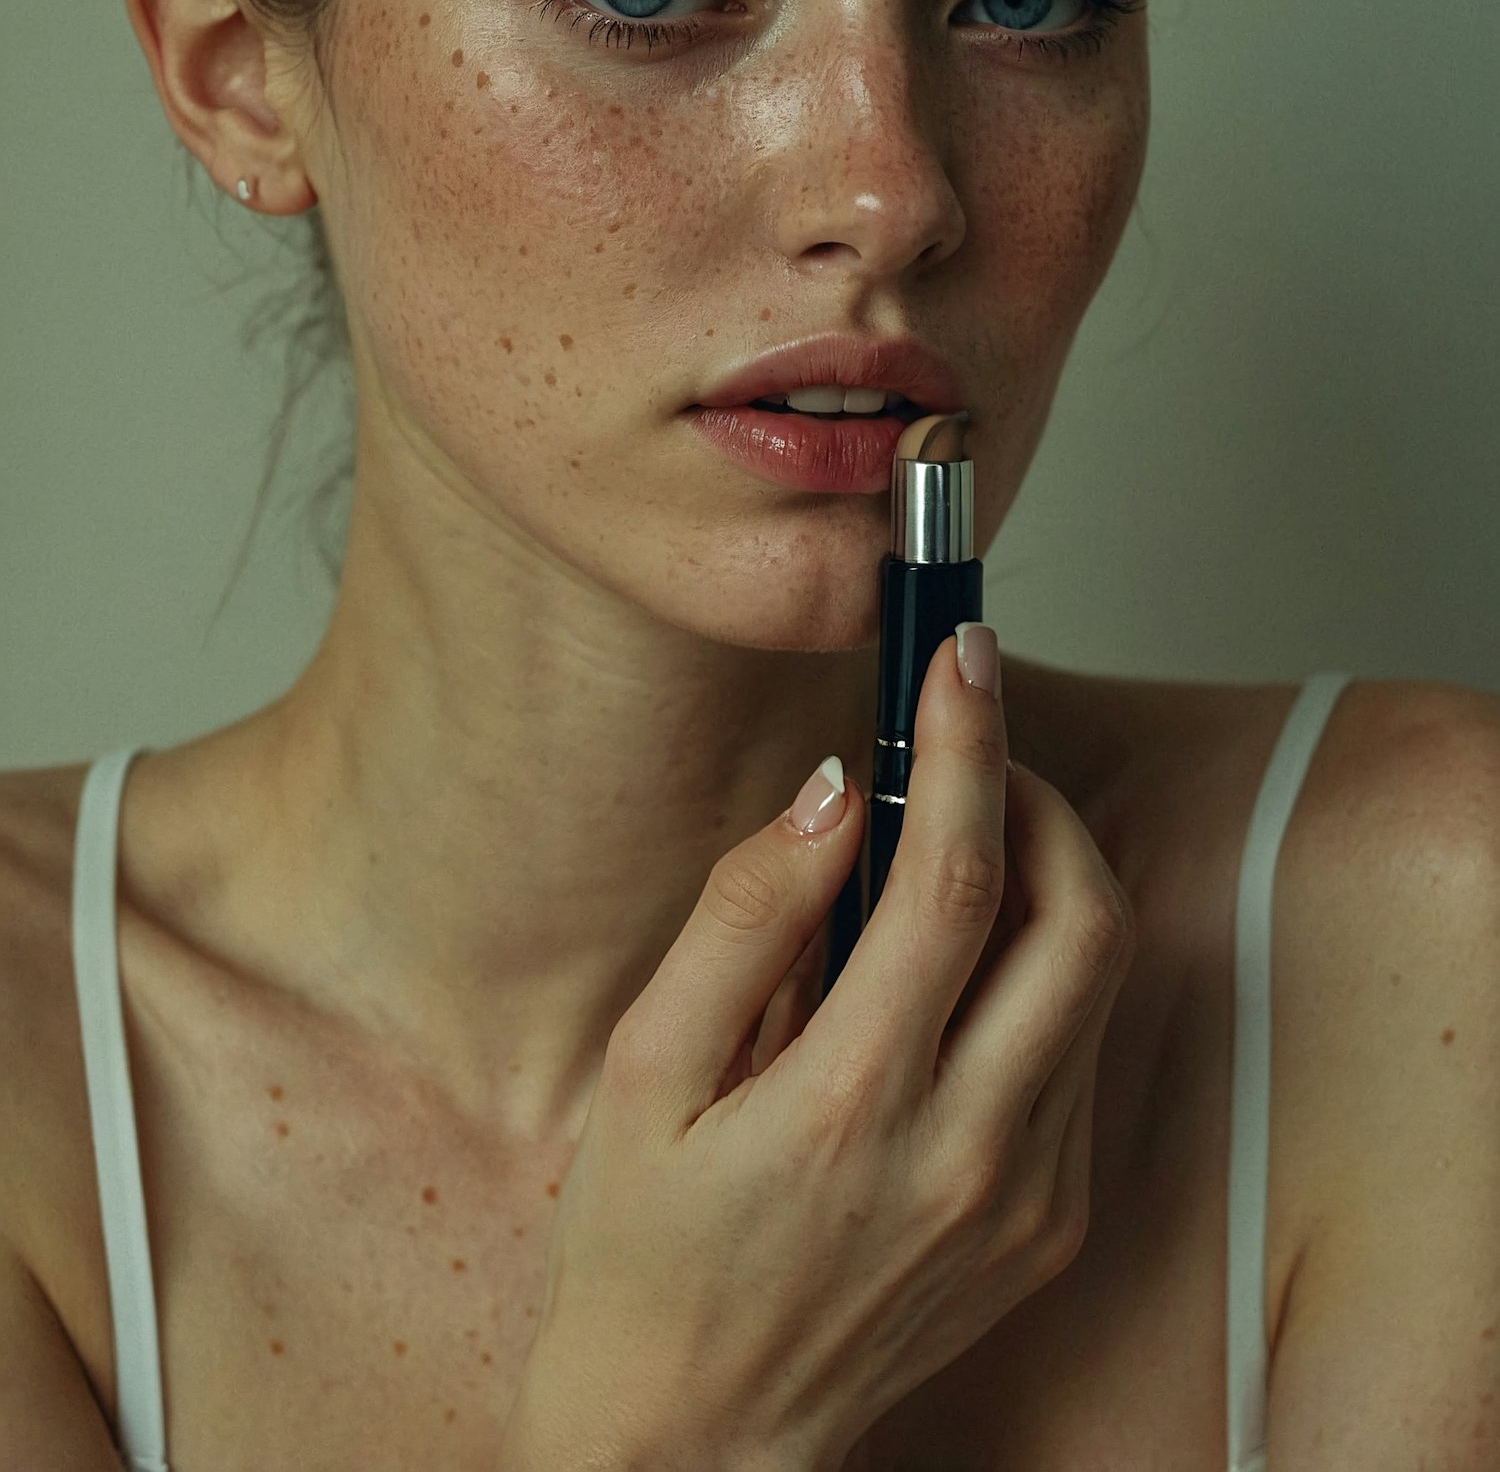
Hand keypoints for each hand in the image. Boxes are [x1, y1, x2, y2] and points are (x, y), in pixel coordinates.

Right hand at [501, 631, 1134, 1471]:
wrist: (699, 1441)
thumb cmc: (643, 1252)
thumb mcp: (645, 1072)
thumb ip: (743, 916)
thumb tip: (837, 792)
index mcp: (855, 1106)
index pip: (960, 877)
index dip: (969, 743)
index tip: (960, 658)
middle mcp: (972, 1154)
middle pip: (1084, 915)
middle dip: (1042, 795)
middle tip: (970, 746)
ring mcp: (1030, 1198)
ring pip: (1102, 977)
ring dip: (1052, 873)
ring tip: (959, 837)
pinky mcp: (1052, 1223)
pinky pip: (1083, 1049)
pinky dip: (1045, 966)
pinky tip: (961, 957)